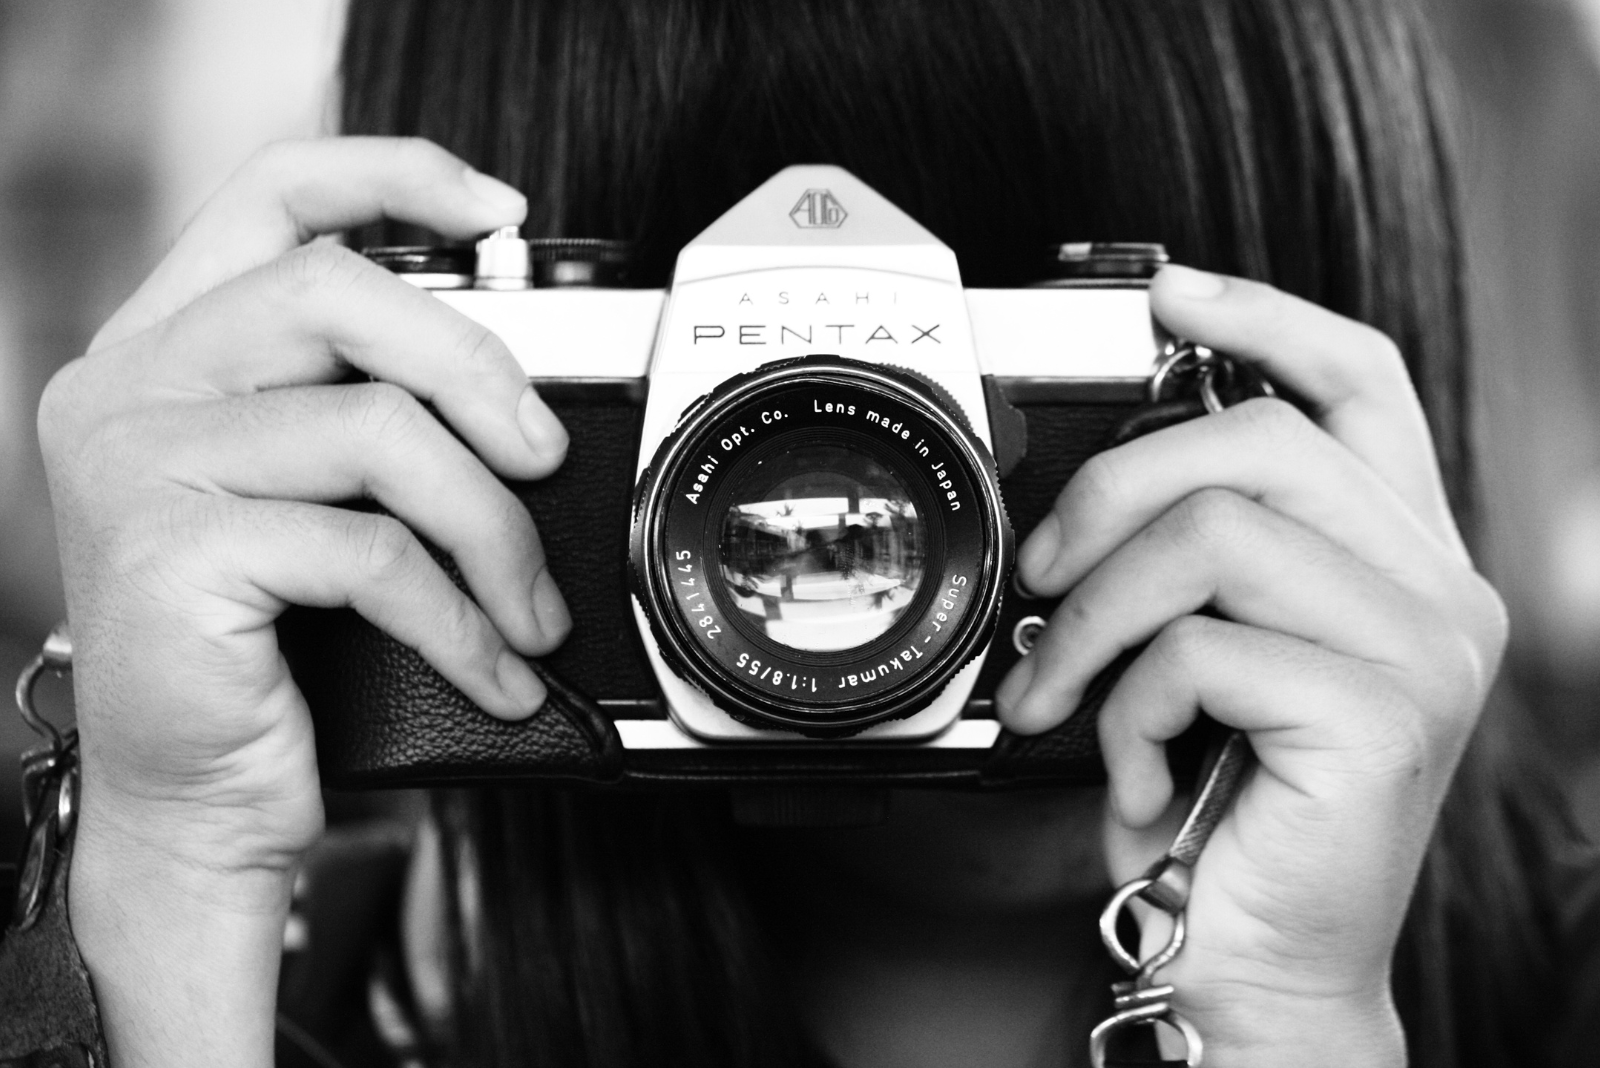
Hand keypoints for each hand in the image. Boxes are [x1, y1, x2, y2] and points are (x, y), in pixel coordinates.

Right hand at [37, 137, 568, 1067]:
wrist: (191, 798)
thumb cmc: (265, 650)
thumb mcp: (311, 499)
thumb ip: (364, 407)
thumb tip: (509, 382)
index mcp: (168, 347)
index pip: (273, 195)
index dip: (394, 176)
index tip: (499, 212)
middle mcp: (135, 386)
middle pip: (337, 293)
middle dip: (477, 372)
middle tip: (541, 458)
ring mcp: (139, 466)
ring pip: (376, 431)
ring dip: (491, 529)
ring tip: (529, 605)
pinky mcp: (173, 556)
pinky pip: (372, 554)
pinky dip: (460, 618)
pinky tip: (494, 666)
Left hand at [994, 265, 1505, 1064]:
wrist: (1262, 961)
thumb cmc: (1226, 809)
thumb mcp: (1208, 657)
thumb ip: (1194, 561)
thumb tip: (1086, 492)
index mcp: (1398, 557)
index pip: (1361, 383)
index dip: (1264, 317)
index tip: (1165, 294)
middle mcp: (1435, 590)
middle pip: (1260, 440)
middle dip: (1113, 490)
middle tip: (1044, 574)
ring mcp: (1422, 651)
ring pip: (1215, 534)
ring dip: (1094, 616)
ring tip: (1058, 692)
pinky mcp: (1382, 718)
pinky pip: (1199, 648)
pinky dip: (1125, 708)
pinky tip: (1132, 768)